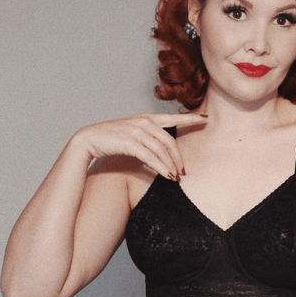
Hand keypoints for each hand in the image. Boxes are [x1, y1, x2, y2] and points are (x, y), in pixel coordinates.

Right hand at [74, 112, 206, 179]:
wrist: (88, 139)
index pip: (174, 117)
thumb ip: (151, 140)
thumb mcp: (135, 136)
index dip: (191, 118)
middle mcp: (144, 121)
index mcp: (148, 117)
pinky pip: (150, 157)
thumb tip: (166, 154)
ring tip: (175, 178)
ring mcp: (136, 130)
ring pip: (161, 151)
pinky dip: (160, 168)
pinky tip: (166, 176)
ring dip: (170, 166)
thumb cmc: (113, 139)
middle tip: (183, 173)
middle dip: (179, 158)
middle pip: (170, 141)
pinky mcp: (129, 141)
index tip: (207, 119)